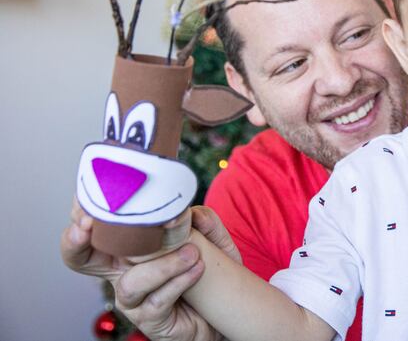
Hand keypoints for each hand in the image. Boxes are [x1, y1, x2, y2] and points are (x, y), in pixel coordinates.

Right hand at [61, 199, 241, 340]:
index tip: (88, 195)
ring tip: (192, 252)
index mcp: (128, 248)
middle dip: (75, 240)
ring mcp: (133, 300)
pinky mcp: (151, 320)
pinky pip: (157, 301)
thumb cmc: (208, 270)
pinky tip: (198, 269)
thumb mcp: (211, 239)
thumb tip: (192, 212)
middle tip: (89, 223)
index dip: (82, 212)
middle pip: (79, 258)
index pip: (95, 228)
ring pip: (130, 282)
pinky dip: (179, 281)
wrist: (225, 308)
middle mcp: (122, 273)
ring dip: (161, 264)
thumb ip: (204, 221)